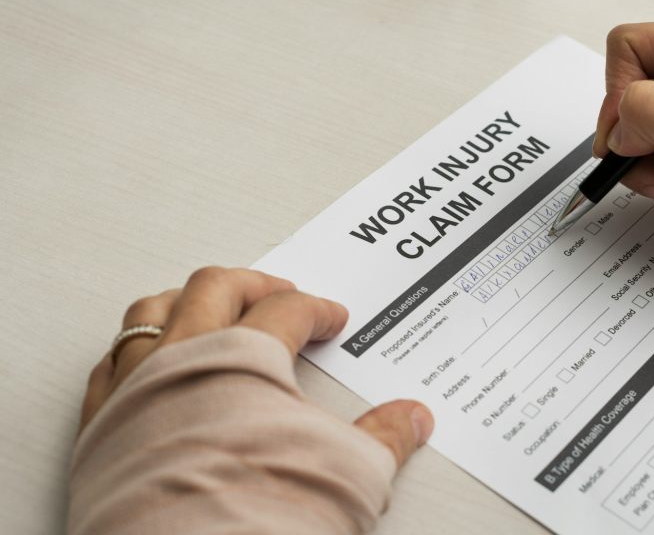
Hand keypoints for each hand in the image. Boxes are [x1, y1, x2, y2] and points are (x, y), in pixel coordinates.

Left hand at [80, 266, 433, 466]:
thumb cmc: (255, 513)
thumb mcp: (346, 471)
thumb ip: (384, 437)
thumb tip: (411, 419)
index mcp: (244, 357)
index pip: (287, 312)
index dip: (316, 310)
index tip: (329, 318)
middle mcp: (183, 358)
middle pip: (216, 289)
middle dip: (254, 284)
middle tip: (278, 291)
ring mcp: (134, 387)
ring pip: (153, 310)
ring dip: (187, 299)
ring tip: (206, 302)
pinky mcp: (100, 423)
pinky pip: (111, 360)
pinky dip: (135, 346)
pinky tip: (144, 356)